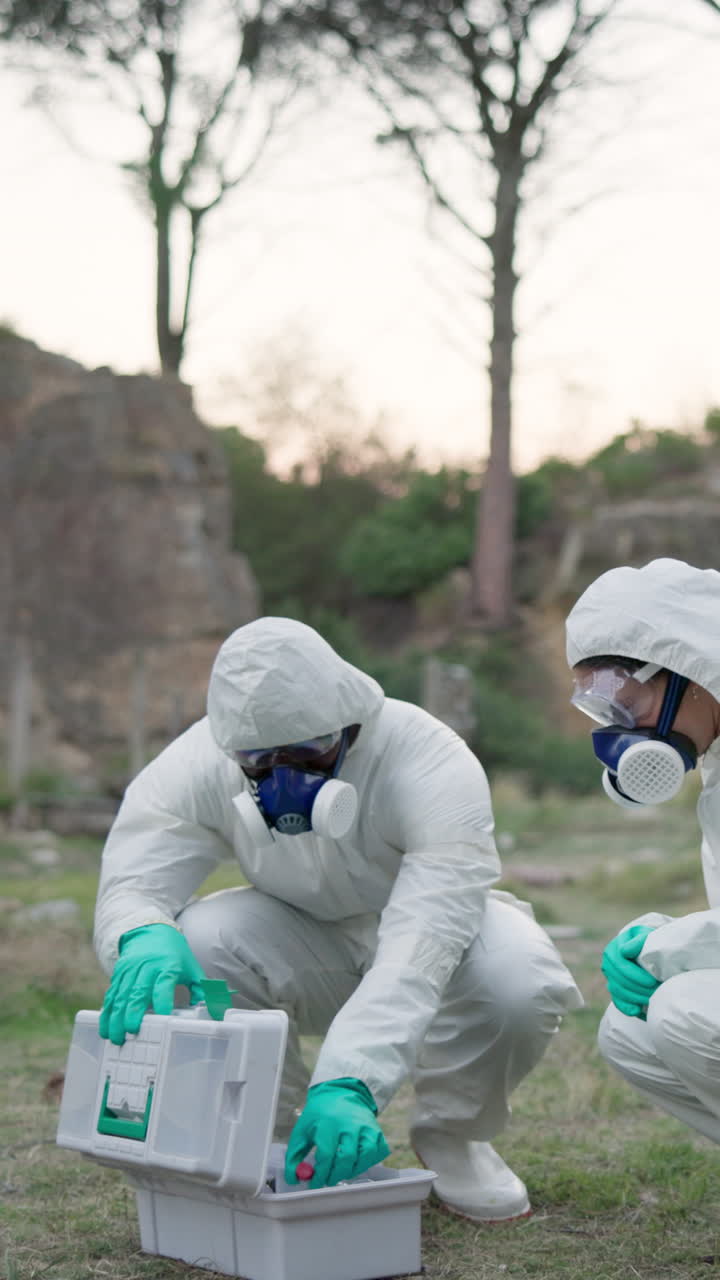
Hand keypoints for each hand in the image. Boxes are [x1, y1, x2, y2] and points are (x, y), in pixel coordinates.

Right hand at [99, 923, 205, 1044]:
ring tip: (115, 1039)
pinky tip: (105, 1028)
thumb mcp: (191, 967)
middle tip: (131, 1033)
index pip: (164, 985)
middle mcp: (146, 968)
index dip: (163, 1002)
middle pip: (137, 992)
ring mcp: (129, 971)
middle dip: (133, 1014)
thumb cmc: (174, 953)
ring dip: (116, 1018)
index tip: (163, 1019)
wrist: (149, 930)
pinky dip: (107, 1012)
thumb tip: (216, 1012)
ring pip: (120, 996)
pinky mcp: (118, 974)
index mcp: (167, 966)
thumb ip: (201, 990)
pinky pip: (111, 995)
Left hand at [285, 1077, 389, 1188]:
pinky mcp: (376, 1130)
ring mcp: (366, 1126)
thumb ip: (294, 1155)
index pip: (326, 1154)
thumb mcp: (302, 1130)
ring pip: (365, 1156)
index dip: (320, 1173)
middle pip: (347, 1157)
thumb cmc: (320, 1115)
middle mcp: (350, 1123)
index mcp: (328, 1122)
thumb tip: (293, 1179)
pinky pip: (377, 1152)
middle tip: (328, 1180)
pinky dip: (368, 1162)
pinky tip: (356, 1162)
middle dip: (336, 1175)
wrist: (341, 1093)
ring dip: (352, 1170)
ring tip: (341, 1170)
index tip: (315, 1183)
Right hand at [601, 924, 660, 1017]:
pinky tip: (637, 1011)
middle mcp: (608, 963)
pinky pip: (617, 1000)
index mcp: (614, 949)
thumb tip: (625, 952)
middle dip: (637, 988)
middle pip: (619, 979)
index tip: (651, 981)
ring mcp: (610, 977)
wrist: (647, 948)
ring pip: (617, 990)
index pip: (620, 964)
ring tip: (652, 999)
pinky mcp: (615, 989)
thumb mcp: (644, 935)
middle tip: (655, 993)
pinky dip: (626, 1007)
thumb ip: (638, 940)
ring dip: (634, 997)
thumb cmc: (647, 941)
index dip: (635, 975)